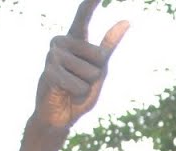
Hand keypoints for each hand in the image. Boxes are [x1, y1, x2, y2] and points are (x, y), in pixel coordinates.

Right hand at [33, 0, 128, 129]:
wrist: (60, 115)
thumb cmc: (80, 91)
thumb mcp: (100, 68)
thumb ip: (109, 45)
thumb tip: (126, 21)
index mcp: (75, 39)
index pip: (82, 18)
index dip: (89, 5)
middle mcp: (60, 42)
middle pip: (99, 57)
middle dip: (96, 76)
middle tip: (79, 81)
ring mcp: (52, 56)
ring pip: (90, 72)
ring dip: (85, 86)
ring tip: (71, 87)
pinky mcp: (48, 72)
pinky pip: (79, 85)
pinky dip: (77, 93)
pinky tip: (64, 92)